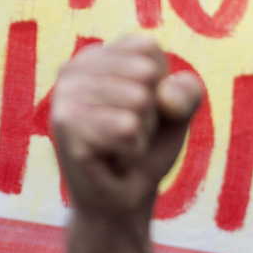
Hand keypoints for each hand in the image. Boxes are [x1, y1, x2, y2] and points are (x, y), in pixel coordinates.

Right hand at [50, 36, 205, 220]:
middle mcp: (72, 68)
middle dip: (150, 114)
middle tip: (128, 136)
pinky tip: (111, 161)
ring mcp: (65, 96)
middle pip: (146, 73)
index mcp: (96, 56)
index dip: (160, 87)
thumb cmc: (145, 151)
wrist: (120, 203)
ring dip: (141, 135)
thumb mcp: (177, 114)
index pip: (149, 49)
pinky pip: (128, 128)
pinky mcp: (66, 126)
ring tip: (119, 147)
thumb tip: (164, 96)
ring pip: (138, 101)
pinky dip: (132, 152)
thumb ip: (187, 92)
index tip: (139, 113)